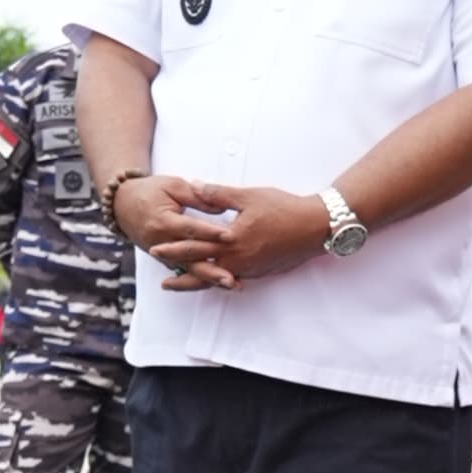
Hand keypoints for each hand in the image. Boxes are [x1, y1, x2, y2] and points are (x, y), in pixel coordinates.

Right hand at [111, 171, 239, 285]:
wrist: (122, 205)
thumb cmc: (150, 191)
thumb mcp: (173, 185)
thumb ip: (197, 196)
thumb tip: (222, 208)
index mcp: (163, 221)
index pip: (190, 229)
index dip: (210, 233)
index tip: (231, 236)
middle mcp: (162, 242)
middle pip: (190, 258)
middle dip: (212, 269)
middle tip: (232, 278)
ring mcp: (162, 254)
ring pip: (189, 269)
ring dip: (210, 279)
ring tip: (231, 285)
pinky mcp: (164, 260)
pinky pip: (184, 271)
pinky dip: (200, 279)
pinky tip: (219, 284)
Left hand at [151, 182, 331, 284]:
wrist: (315, 227)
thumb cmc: (283, 208)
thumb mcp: (248, 196)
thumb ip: (219, 194)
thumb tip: (195, 186)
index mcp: (232, 240)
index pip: (196, 246)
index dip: (174, 249)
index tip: (156, 250)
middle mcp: (239, 260)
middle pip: (203, 270)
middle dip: (181, 274)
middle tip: (162, 282)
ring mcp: (250, 269)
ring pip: (218, 280)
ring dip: (198, 282)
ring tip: (182, 286)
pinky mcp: (261, 272)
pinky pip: (234, 279)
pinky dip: (219, 280)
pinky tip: (213, 280)